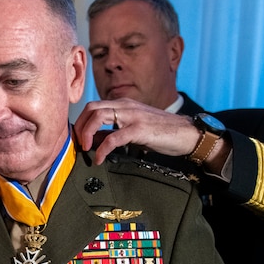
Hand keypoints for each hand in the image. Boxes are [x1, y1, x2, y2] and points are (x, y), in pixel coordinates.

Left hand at [73, 98, 200, 164]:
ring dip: (86, 134)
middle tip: (78, 144)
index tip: (76, 137)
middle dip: (80, 126)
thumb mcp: (132, 129)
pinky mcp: (139, 129)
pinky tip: (100, 159)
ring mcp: (133, 116)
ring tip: (85, 149)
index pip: (93, 106)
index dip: (81, 121)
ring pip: (99, 116)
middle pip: (91, 108)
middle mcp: (126, 106)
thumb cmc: (160, 133)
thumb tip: (91, 140)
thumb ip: (113, 131)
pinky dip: (102, 149)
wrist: (186, 133)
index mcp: (123, 104)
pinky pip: (113, 137)